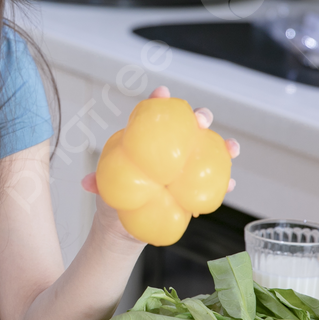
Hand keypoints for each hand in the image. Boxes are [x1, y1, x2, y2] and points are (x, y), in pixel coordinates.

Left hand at [81, 85, 240, 231]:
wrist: (124, 227)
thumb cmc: (114, 199)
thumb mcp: (105, 189)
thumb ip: (99, 183)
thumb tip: (87, 182)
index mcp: (145, 143)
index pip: (153, 116)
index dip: (159, 101)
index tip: (162, 93)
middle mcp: (169, 151)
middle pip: (188, 127)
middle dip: (198, 116)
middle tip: (201, 118)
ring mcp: (184, 169)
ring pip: (207, 152)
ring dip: (222, 146)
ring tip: (231, 146)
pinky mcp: (193, 190)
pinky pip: (213, 185)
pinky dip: (224, 183)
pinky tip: (230, 184)